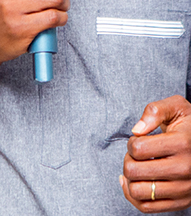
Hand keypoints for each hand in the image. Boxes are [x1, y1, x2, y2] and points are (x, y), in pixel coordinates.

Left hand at [121, 96, 190, 211]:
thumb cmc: (189, 126)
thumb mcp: (176, 107)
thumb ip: (155, 111)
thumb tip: (137, 129)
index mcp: (182, 144)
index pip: (138, 148)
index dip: (131, 142)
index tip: (139, 139)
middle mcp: (185, 169)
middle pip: (133, 171)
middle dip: (128, 159)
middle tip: (137, 155)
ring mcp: (184, 188)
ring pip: (138, 191)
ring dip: (130, 178)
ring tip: (138, 168)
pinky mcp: (182, 201)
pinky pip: (147, 207)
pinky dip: (133, 196)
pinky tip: (134, 182)